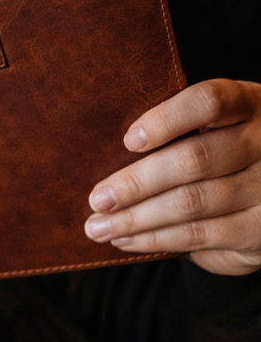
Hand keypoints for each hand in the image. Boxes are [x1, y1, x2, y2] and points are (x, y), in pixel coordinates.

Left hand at [85, 79, 260, 275]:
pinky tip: (127, 239)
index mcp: (244, 104)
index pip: (207, 102)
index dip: (166, 120)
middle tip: (97, 198)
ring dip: (137, 218)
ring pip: (192, 202)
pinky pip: (201, 235)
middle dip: (136, 183)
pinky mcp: (260, 232)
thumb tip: (102, 150)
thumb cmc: (217, 143)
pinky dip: (157, 238)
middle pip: (193, 159)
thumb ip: (173, 128)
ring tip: (100, 226)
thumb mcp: (209, 124)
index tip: (129, 140)